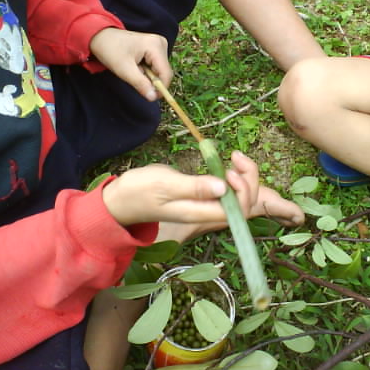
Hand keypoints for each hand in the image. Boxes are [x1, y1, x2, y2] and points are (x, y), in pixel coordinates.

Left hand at [89, 28, 171, 100]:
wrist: (102, 36)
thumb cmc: (111, 51)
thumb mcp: (125, 70)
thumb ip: (141, 84)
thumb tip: (153, 97)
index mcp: (155, 46)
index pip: (166, 74)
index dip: (161, 88)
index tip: (150, 97)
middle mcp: (161, 43)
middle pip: (164, 72)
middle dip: (151, 80)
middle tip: (134, 76)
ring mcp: (159, 44)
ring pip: (160, 70)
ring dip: (148, 76)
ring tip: (133, 68)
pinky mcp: (156, 48)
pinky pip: (156, 66)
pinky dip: (147, 70)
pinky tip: (136, 65)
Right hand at [103, 151, 295, 227]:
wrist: (120, 199)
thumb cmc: (139, 191)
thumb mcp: (165, 185)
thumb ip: (194, 187)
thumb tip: (223, 188)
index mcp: (199, 213)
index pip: (237, 210)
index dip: (242, 190)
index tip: (230, 170)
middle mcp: (206, 212)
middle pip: (243, 204)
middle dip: (249, 180)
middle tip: (236, 157)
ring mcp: (204, 204)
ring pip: (237, 196)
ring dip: (243, 176)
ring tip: (234, 156)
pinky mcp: (201, 196)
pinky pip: (227, 190)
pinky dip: (233, 176)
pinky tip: (227, 162)